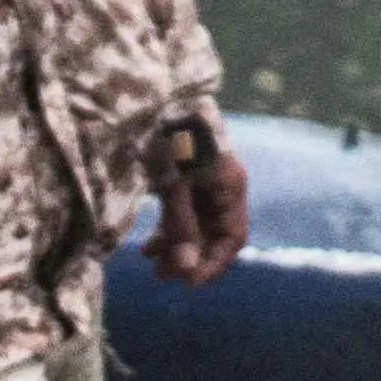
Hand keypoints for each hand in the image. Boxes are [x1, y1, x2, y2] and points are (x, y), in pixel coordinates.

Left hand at [144, 123, 249, 285]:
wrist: (159, 97)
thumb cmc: (169, 137)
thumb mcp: (173, 184)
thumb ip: (180, 226)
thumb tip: (184, 268)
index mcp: (231, 186)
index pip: (232, 238)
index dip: (212, 264)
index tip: (188, 283)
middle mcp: (223, 187)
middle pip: (212, 235)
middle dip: (188, 258)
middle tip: (160, 276)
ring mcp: (206, 182)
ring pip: (196, 226)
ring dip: (175, 246)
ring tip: (149, 262)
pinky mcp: (187, 178)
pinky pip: (183, 212)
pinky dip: (168, 229)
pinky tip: (148, 244)